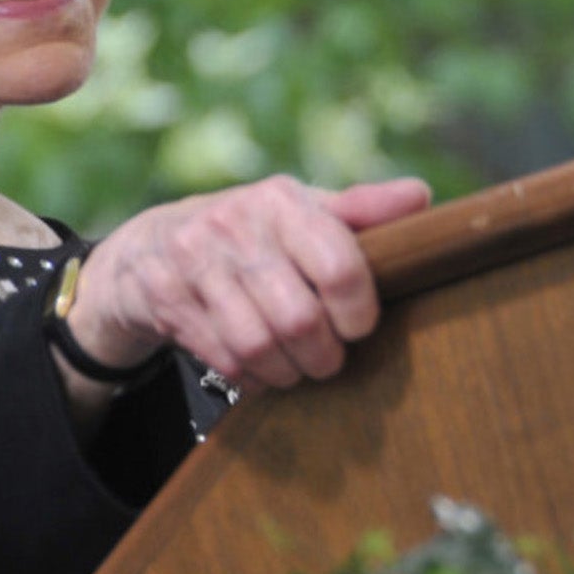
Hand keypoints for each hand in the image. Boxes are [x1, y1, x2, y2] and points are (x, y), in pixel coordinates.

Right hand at [63, 175, 431, 391]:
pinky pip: (224, 359)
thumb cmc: (250, 232)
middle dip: (323, 354)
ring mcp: (195, 263)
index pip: (339, 265)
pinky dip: (251, 375)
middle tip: (328, 358)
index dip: (358, 311)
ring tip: (296, 366)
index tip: (359, 326)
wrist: (151, 248)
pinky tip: (259, 366)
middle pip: (299, 318)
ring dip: (287, 370)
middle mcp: (235, 225)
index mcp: (281, 200)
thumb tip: (422, 197)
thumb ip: (361, 210)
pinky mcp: (167, 299)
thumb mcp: (301, 212)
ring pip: (258, 345)